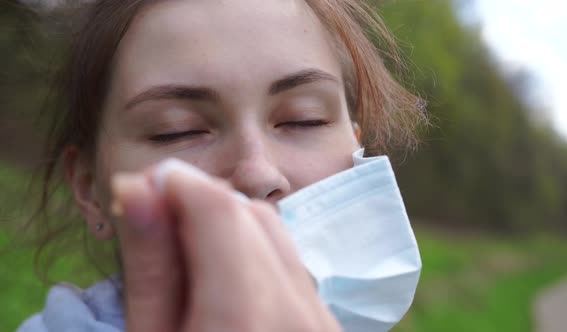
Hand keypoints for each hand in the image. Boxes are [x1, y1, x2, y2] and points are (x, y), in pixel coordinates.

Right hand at [111, 161, 340, 331]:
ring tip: (189, 257)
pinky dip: (255, 254)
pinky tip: (225, 279)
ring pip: (276, 234)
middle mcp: (299, 314)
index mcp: (246, 317)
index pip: (218, 208)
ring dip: (230, 226)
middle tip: (159, 224)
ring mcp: (323, 320)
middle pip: (252, 214)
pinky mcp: (328, 324)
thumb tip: (137, 184)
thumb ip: (150, 264)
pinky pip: (292, 263)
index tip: (144, 190)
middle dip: (203, 204)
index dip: (178, 183)